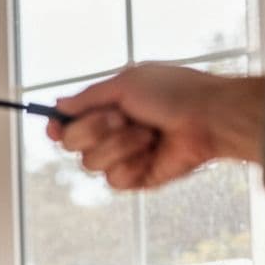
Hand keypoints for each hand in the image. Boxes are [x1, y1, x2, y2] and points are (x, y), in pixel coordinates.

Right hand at [46, 64, 264, 189]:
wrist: (209, 117)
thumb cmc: (174, 93)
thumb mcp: (126, 83)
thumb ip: (87, 97)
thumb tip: (58, 106)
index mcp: (106, 108)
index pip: (67, 123)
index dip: (57, 126)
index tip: (55, 125)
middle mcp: (110, 133)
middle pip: (70, 144)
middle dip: (93, 129)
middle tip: (121, 117)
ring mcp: (123, 157)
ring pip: (90, 163)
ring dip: (119, 145)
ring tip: (148, 134)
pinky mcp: (137, 178)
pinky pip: (113, 180)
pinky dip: (132, 163)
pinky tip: (152, 152)